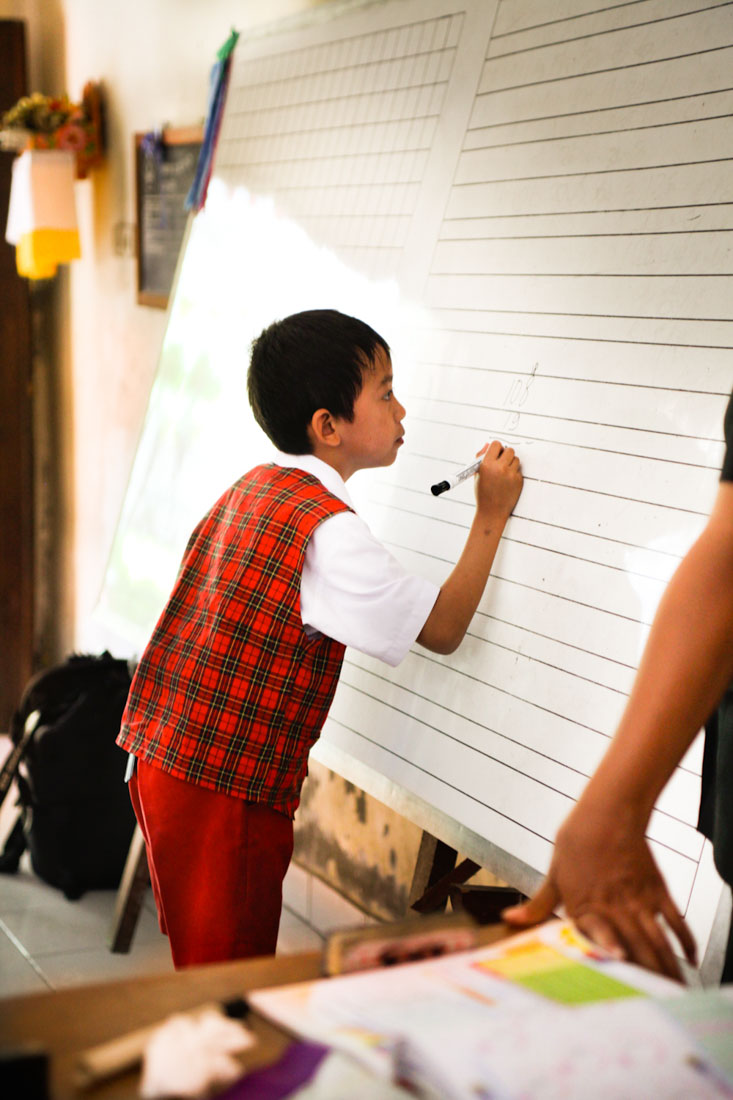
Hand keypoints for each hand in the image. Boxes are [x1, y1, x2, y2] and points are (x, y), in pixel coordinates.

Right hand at [474, 440, 522, 520]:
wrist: (491, 512)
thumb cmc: (482, 493)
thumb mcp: (477, 474)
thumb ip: (481, 458)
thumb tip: (488, 445)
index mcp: (486, 465)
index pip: (496, 444)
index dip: (496, 448)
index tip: (495, 452)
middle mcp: (499, 468)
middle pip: (509, 450)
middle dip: (505, 454)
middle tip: (501, 461)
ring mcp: (510, 474)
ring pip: (516, 459)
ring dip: (511, 463)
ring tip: (503, 473)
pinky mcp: (518, 480)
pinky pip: (518, 470)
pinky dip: (513, 473)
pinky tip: (507, 482)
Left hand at [501, 805, 696, 980]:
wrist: (608, 811)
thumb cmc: (577, 840)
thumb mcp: (553, 874)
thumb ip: (538, 905)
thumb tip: (509, 920)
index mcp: (585, 906)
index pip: (597, 937)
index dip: (608, 952)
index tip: (618, 965)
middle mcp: (613, 907)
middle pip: (633, 947)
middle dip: (644, 976)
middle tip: (652, 999)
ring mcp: (638, 900)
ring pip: (656, 940)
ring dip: (666, 967)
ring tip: (673, 991)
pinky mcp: (656, 890)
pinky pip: (674, 921)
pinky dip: (684, 942)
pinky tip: (688, 960)